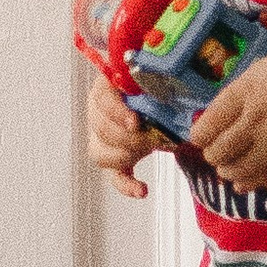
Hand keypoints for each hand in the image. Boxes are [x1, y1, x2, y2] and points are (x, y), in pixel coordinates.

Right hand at [86, 62, 163, 200]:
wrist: (160, 102)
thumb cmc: (155, 87)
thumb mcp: (155, 78)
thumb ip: (155, 76)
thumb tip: (169, 78)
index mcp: (105, 89)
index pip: (102, 100)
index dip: (117, 112)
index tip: (135, 122)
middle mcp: (97, 114)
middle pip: (101, 130)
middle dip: (128, 137)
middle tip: (151, 137)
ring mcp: (102, 139)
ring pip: (100, 153)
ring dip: (125, 155)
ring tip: (148, 149)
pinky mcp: (114, 161)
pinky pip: (114, 177)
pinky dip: (127, 186)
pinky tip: (142, 190)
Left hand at [190, 6, 266, 192]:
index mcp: (245, 90)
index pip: (210, 120)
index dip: (201, 132)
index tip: (199, 136)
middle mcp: (249, 121)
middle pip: (218, 150)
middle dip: (214, 153)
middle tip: (217, 151)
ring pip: (235, 168)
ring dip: (229, 169)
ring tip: (229, 167)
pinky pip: (259, 178)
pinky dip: (248, 182)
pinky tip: (244, 184)